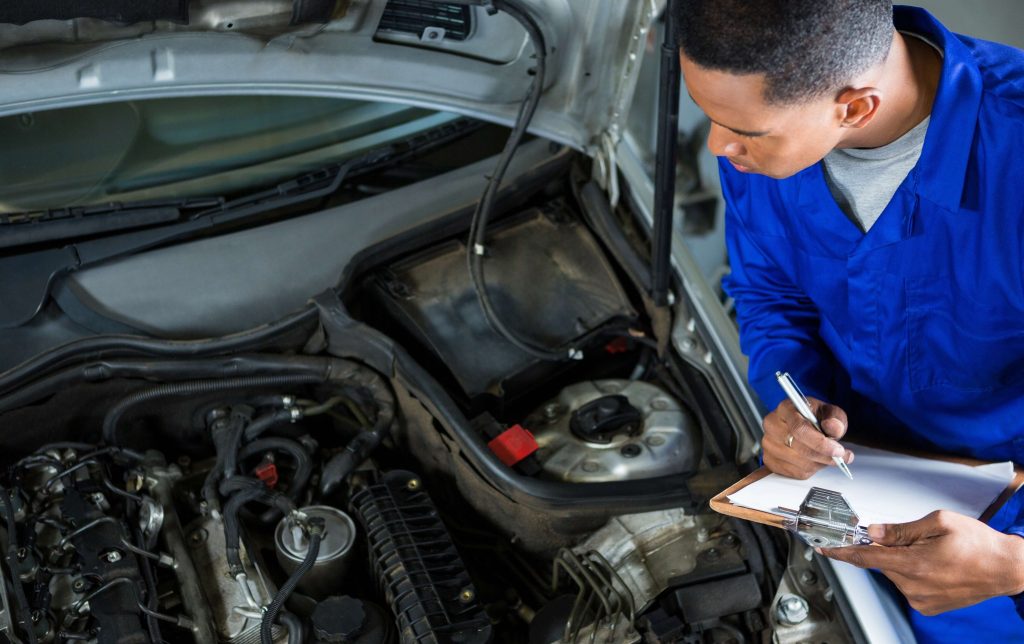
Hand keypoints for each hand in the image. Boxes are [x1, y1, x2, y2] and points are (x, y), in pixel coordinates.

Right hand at [761, 397, 852, 478]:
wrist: (803, 427)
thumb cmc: (815, 418)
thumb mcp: (829, 412)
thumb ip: (835, 418)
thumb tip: (834, 428)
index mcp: (785, 409)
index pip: (799, 428)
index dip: (820, 442)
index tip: (838, 450)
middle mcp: (772, 425)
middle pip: (799, 448)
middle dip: (824, 456)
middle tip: (841, 456)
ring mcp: (768, 444)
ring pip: (799, 463)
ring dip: (819, 464)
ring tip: (827, 456)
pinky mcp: (770, 460)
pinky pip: (795, 473)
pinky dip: (810, 470)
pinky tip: (815, 460)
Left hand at [820, 510, 1023, 614]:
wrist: (1006, 568)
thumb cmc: (978, 543)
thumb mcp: (938, 522)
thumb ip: (900, 529)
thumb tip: (873, 532)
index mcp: (914, 563)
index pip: (865, 557)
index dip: (842, 552)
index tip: (824, 548)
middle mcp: (914, 586)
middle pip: (882, 562)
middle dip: (889, 548)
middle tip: (914, 539)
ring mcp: (920, 599)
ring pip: (895, 573)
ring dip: (904, 560)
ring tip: (934, 554)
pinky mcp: (927, 606)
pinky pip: (908, 585)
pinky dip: (914, 573)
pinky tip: (935, 566)